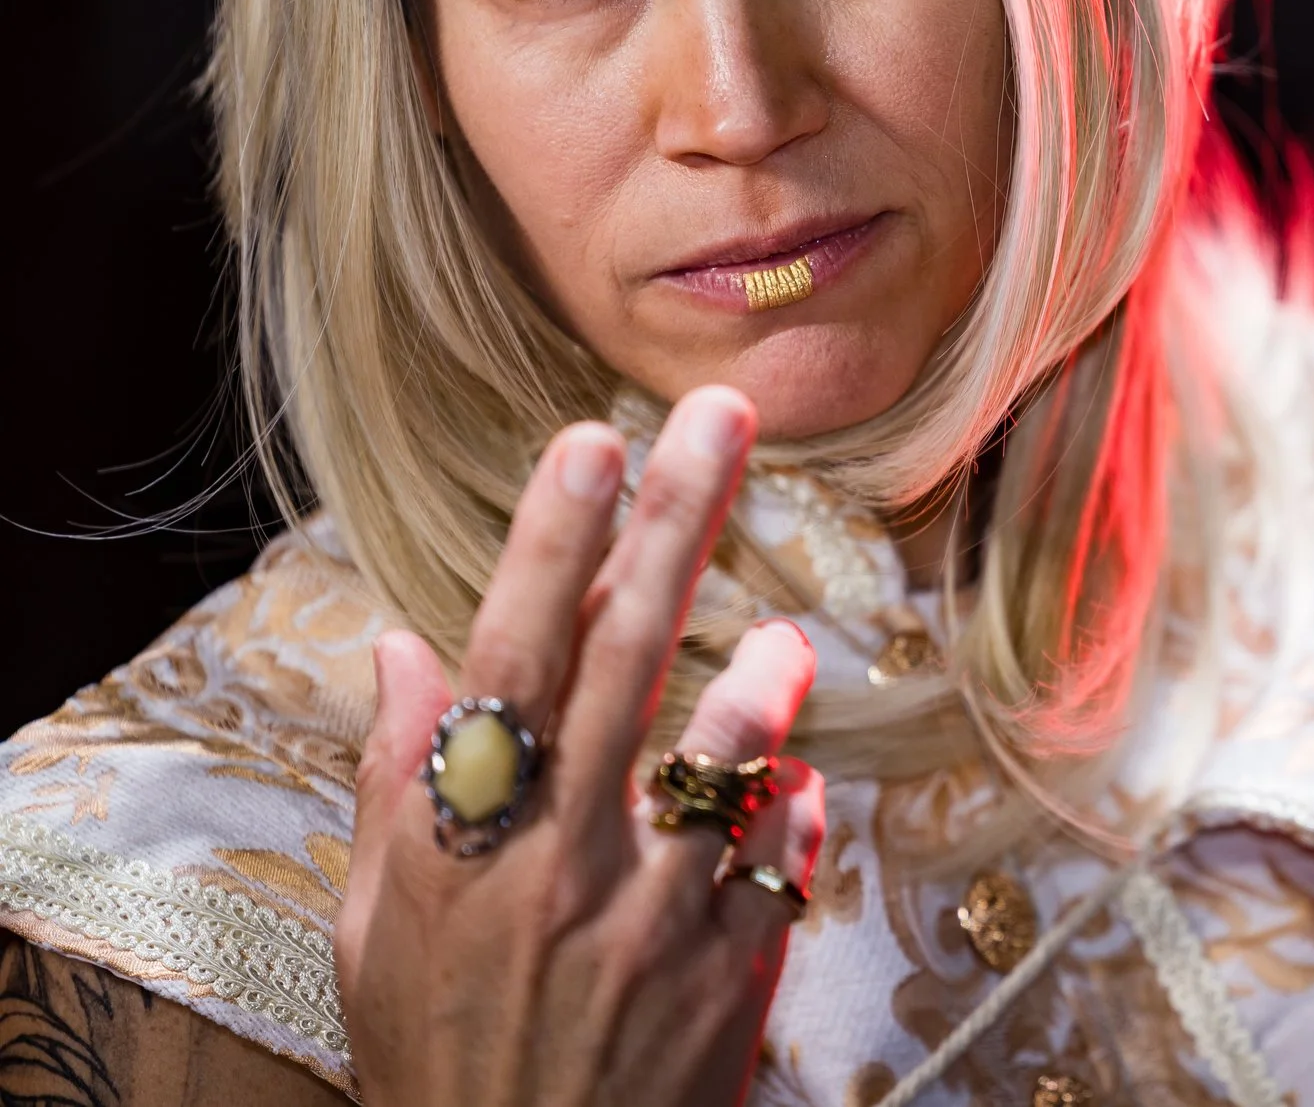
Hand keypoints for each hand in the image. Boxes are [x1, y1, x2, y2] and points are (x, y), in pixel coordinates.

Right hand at [336, 386, 824, 1106]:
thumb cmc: (438, 1053)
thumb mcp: (375, 930)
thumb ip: (397, 782)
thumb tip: (400, 649)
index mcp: (462, 839)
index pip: (509, 657)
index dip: (551, 543)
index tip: (591, 438)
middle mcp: (559, 858)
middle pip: (629, 656)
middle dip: (678, 521)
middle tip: (724, 415)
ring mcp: (654, 914)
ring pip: (729, 756)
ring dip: (764, 685)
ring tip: (785, 648)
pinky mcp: (730, 969)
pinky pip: (783, 857)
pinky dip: (793, 813)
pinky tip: (792, 794)